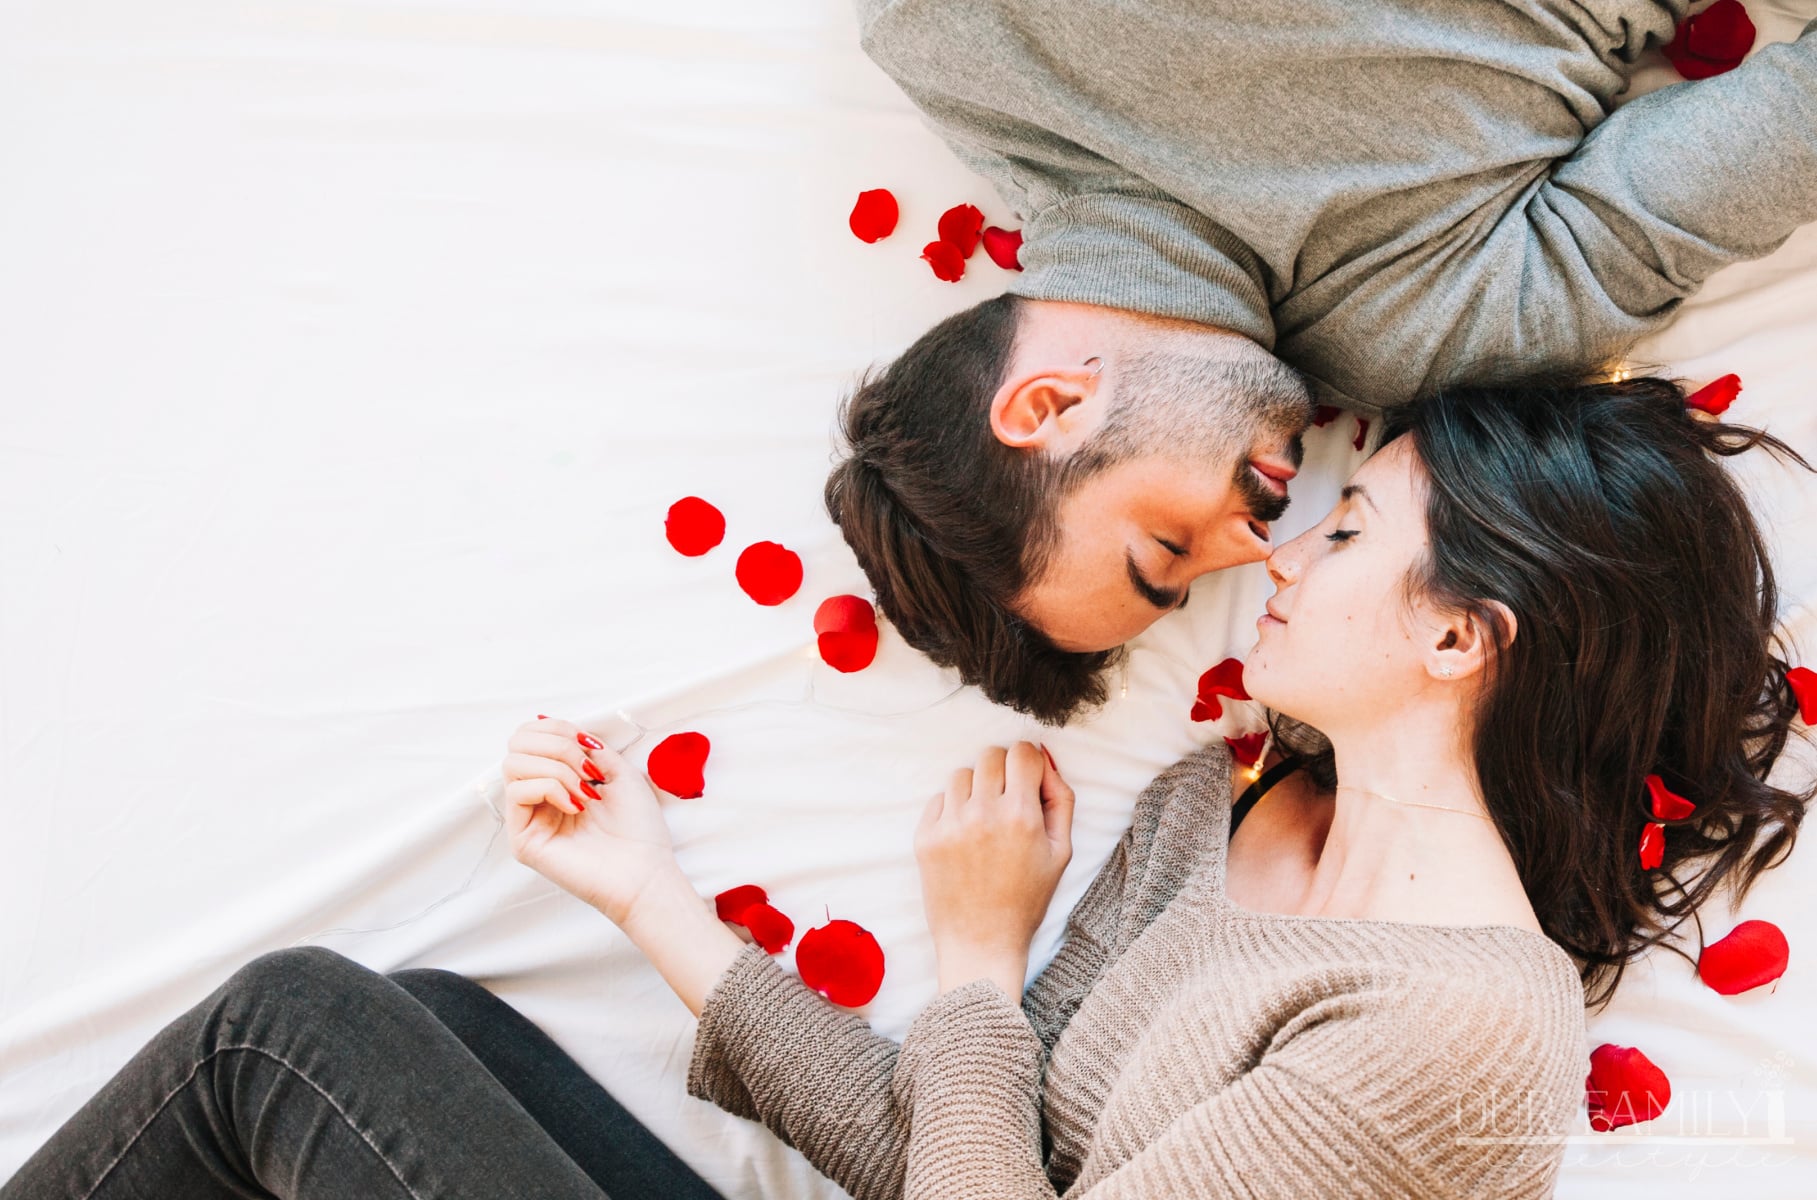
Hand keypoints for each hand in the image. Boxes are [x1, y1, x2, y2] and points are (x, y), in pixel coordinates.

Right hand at [501, 716, 676, 926]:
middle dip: (557, 745)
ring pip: (513, 764)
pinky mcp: (522, 840)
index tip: (590, 746)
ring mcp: (528, 818)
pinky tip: (576, 807)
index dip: (557, 727)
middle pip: (517, 743)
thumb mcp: (619, 770)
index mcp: (558, 779)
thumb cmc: (639, 827)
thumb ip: (585, 746)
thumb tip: (546, 720)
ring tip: (585, 793)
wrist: (646, 872)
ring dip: (556, 768)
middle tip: (588, 771)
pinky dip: (550, 788)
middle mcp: (538, 797)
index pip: (532, 735)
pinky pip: (518, 792)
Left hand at [914, 742, 1074, 995]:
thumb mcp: (1061, 851)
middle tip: (1007, 798)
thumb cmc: (1027, 899)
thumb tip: (1044, 758)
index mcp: (1021, 816)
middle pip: (990, 756)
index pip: (1021, 753)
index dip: (1028, 761)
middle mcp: (983, 814)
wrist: (982, 942)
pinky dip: (952, 809)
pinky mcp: (925, 837)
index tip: (1027, 777)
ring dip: (975, 788)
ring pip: (962, 774)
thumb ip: (1060, 799)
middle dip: (1003, 769)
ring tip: (984, 820)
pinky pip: (939, 798)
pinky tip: (965, 836)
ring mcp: (950, 825)